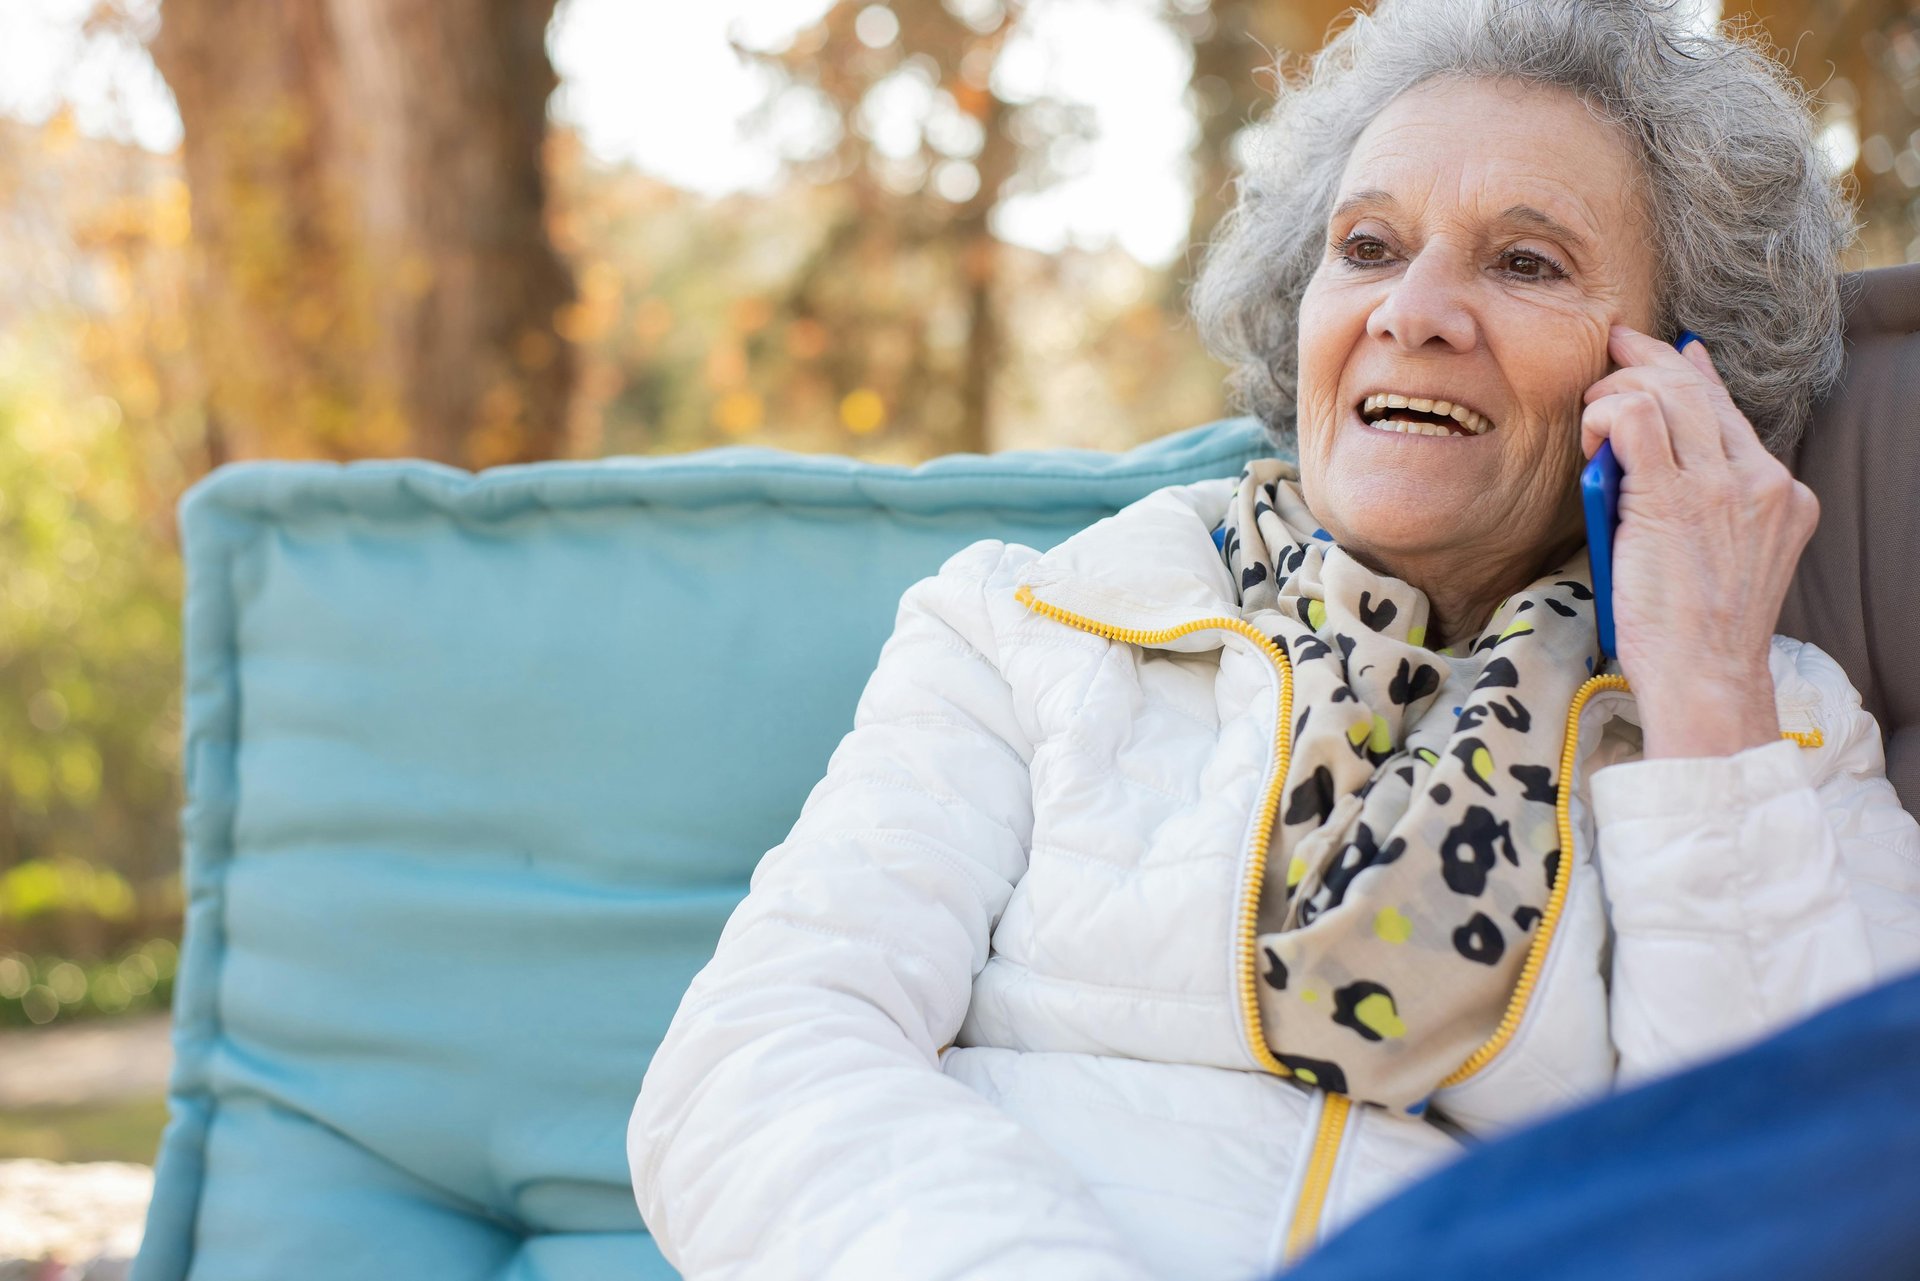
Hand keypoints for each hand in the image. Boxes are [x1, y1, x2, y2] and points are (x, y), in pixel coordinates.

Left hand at [1579, 325, 1818, 758]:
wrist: (1707, 676)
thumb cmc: (1694, 631)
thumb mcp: (1717, 555)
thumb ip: (1700, 500)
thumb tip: (1653, 450)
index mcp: (1780, 493)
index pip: (1730, 410)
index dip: (1692, 372)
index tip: (1668, 352)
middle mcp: (1760, 481)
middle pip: (1699, 390)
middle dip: (1649, 359)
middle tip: (1614, 346)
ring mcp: (1723, 487)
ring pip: (1667, 395)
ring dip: (1617, 390)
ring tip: (1591, 412)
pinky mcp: (1675, 499)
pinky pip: (1634, 421)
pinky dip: (1604, 416)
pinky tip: (1590, 437)